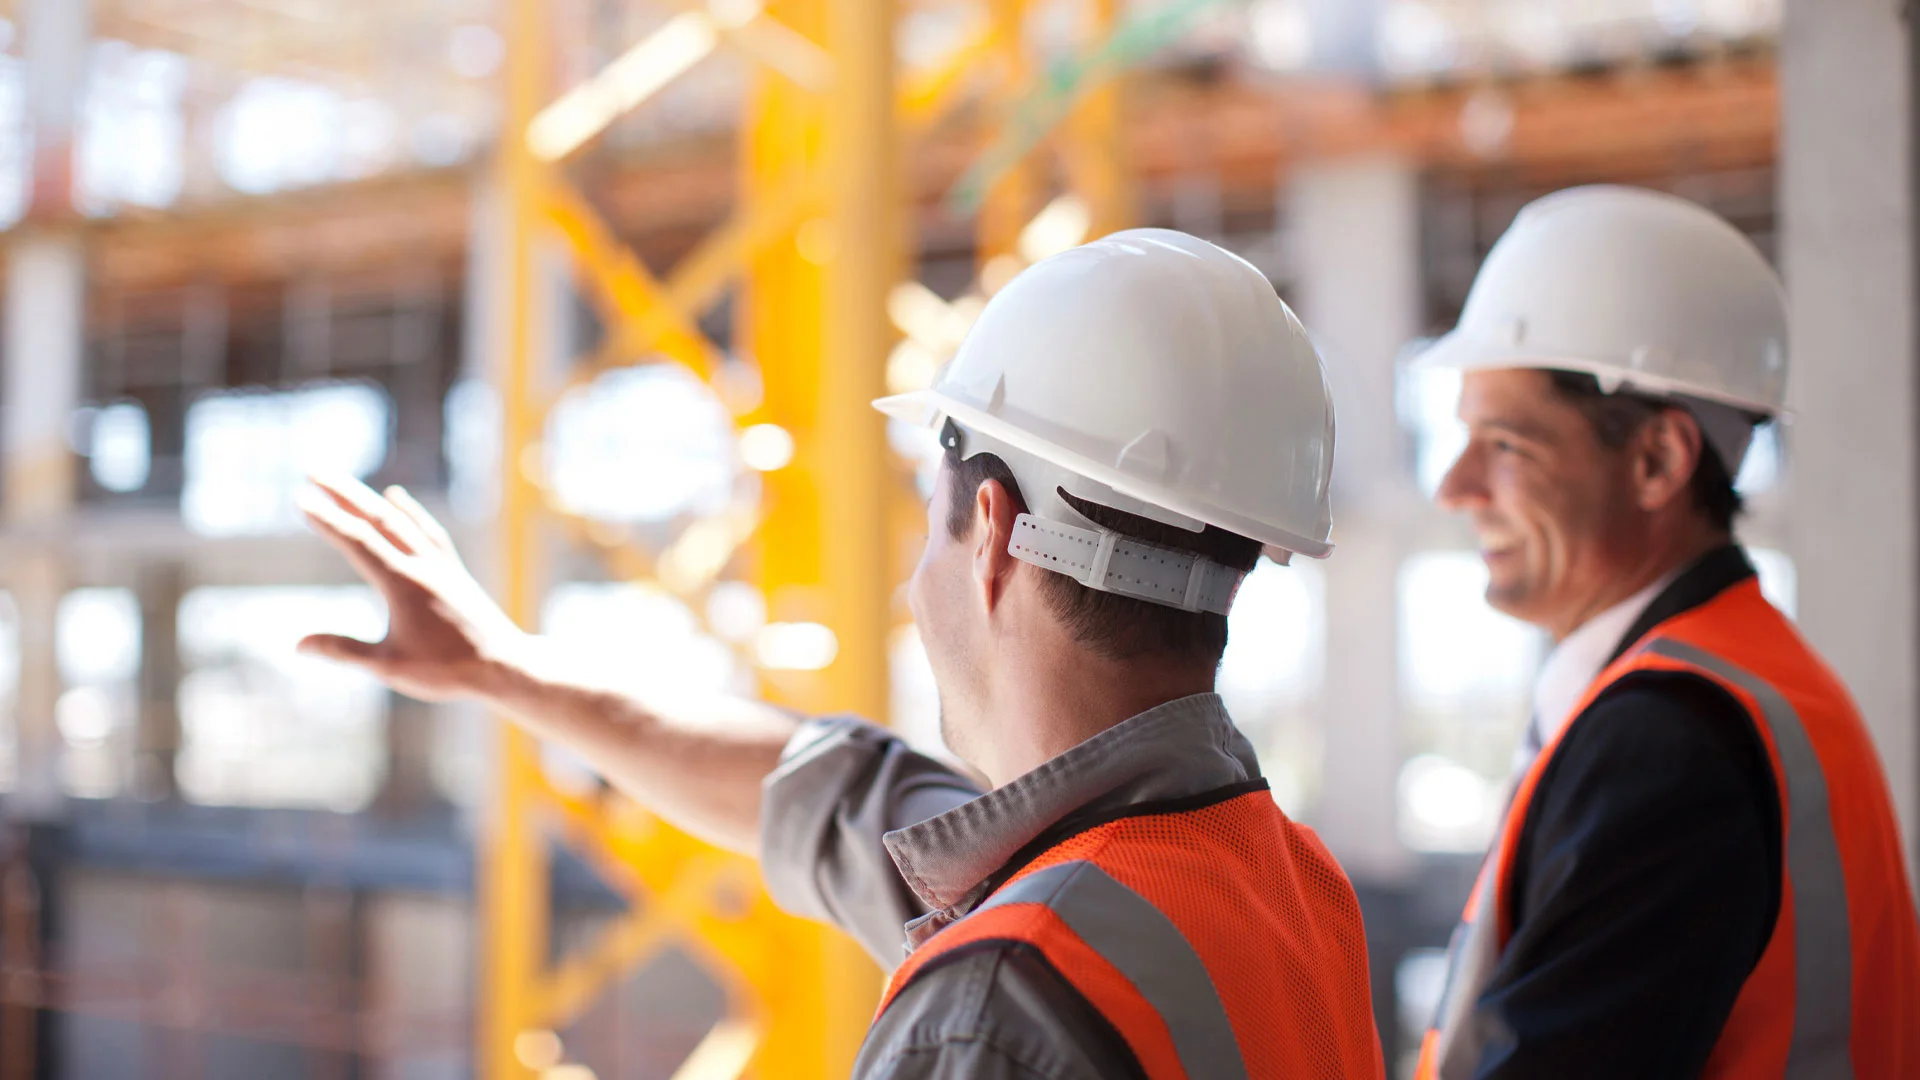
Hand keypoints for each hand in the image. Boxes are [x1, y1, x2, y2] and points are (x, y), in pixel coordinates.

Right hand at [297, 474, 529, 703]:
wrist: (504, 666)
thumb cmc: (447, 670)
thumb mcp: (389, 665)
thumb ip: (344, 651)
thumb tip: (298, 645)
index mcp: (402, 584)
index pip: (357, 542)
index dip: (327, 519)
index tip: (300, 499)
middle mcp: (422, 565)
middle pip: (377, 519)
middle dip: (342, 493)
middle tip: (312, 470)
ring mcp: (440, 565)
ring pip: (400, 521)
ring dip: (369, 499)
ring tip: (343, 482)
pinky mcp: (453, 571)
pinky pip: (427, 531)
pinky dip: (409, 512)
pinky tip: (396, 497)